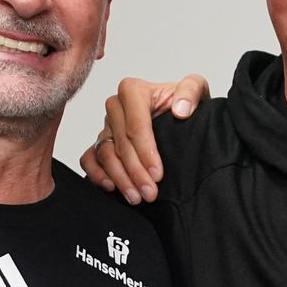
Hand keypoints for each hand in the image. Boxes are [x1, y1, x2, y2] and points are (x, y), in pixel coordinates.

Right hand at [78, 73, 208, 202]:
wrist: (179, 116)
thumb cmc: (184, 102)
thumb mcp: (196, 89)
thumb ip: (191, 91)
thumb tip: (180, 110)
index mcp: (133, 91)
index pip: (136, 125)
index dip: (146, 151)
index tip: (158, 174)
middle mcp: (115, 107)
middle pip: (120, 143)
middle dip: (135, 171)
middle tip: (150, 193)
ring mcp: (106, 126)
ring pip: (105, 154)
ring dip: (120, 178)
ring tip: (136, 197)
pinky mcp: (102, 142)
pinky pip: (89, 158)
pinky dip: (97, 173)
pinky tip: (111, 187)